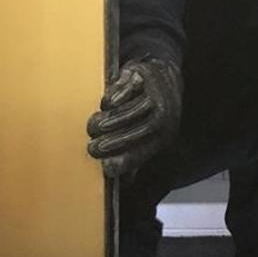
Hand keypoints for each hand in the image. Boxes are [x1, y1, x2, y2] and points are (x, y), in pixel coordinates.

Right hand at [86, 55, 181, 177]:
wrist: (165, 74)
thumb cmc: (153, 110)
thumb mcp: (151, 134)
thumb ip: (136, 156)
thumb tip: (122, 183)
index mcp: (165, 135)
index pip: (143, 152)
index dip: (123, 162)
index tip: (105, 167)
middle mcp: (164, 116)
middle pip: (135, 133)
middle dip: (111, 143)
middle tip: (92, 147)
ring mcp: (155, 95)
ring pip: (129, 112)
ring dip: (108, 122)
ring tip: (93, 127)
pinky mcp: (144, 76)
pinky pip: (128, 90)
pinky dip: (114, 98)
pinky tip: (107, 105)